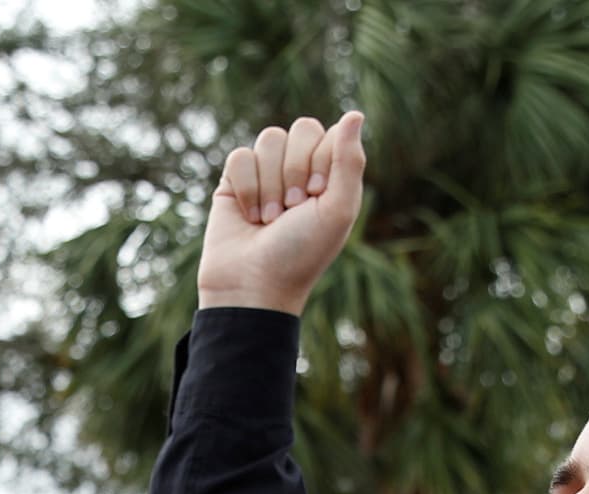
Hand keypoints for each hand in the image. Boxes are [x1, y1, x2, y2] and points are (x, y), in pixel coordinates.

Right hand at [197, 111, 366, 317]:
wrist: (254, 284)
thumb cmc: (302, 253)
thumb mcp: (338, 208)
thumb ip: (349, 160)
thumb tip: (355, 113)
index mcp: (329, 173)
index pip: (330, 133)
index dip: (321, 160)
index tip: (317, 196)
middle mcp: (298, 168)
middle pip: (301, 127)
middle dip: (296, 169)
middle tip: (293, 208)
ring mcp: (265, 173)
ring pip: (269, 139)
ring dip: (270, 184)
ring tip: (269, 219)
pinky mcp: (233, 182)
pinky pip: (240, 156)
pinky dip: (246, 188)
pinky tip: (248, 215)